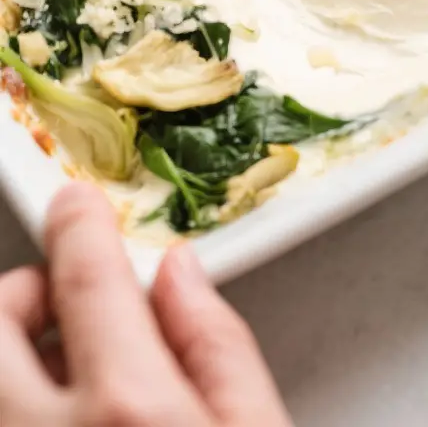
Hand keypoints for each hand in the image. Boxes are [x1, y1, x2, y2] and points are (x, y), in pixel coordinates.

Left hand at [0, 182, 291, 425]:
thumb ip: (221, 351)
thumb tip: (182, 276)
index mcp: (133, 411)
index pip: (85, 280)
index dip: (78, 228)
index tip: (78, 206)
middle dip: (24, 290)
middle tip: (60, 294)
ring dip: (16, 354)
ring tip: (68, 369)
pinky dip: (17, 402)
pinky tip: (64, 416)